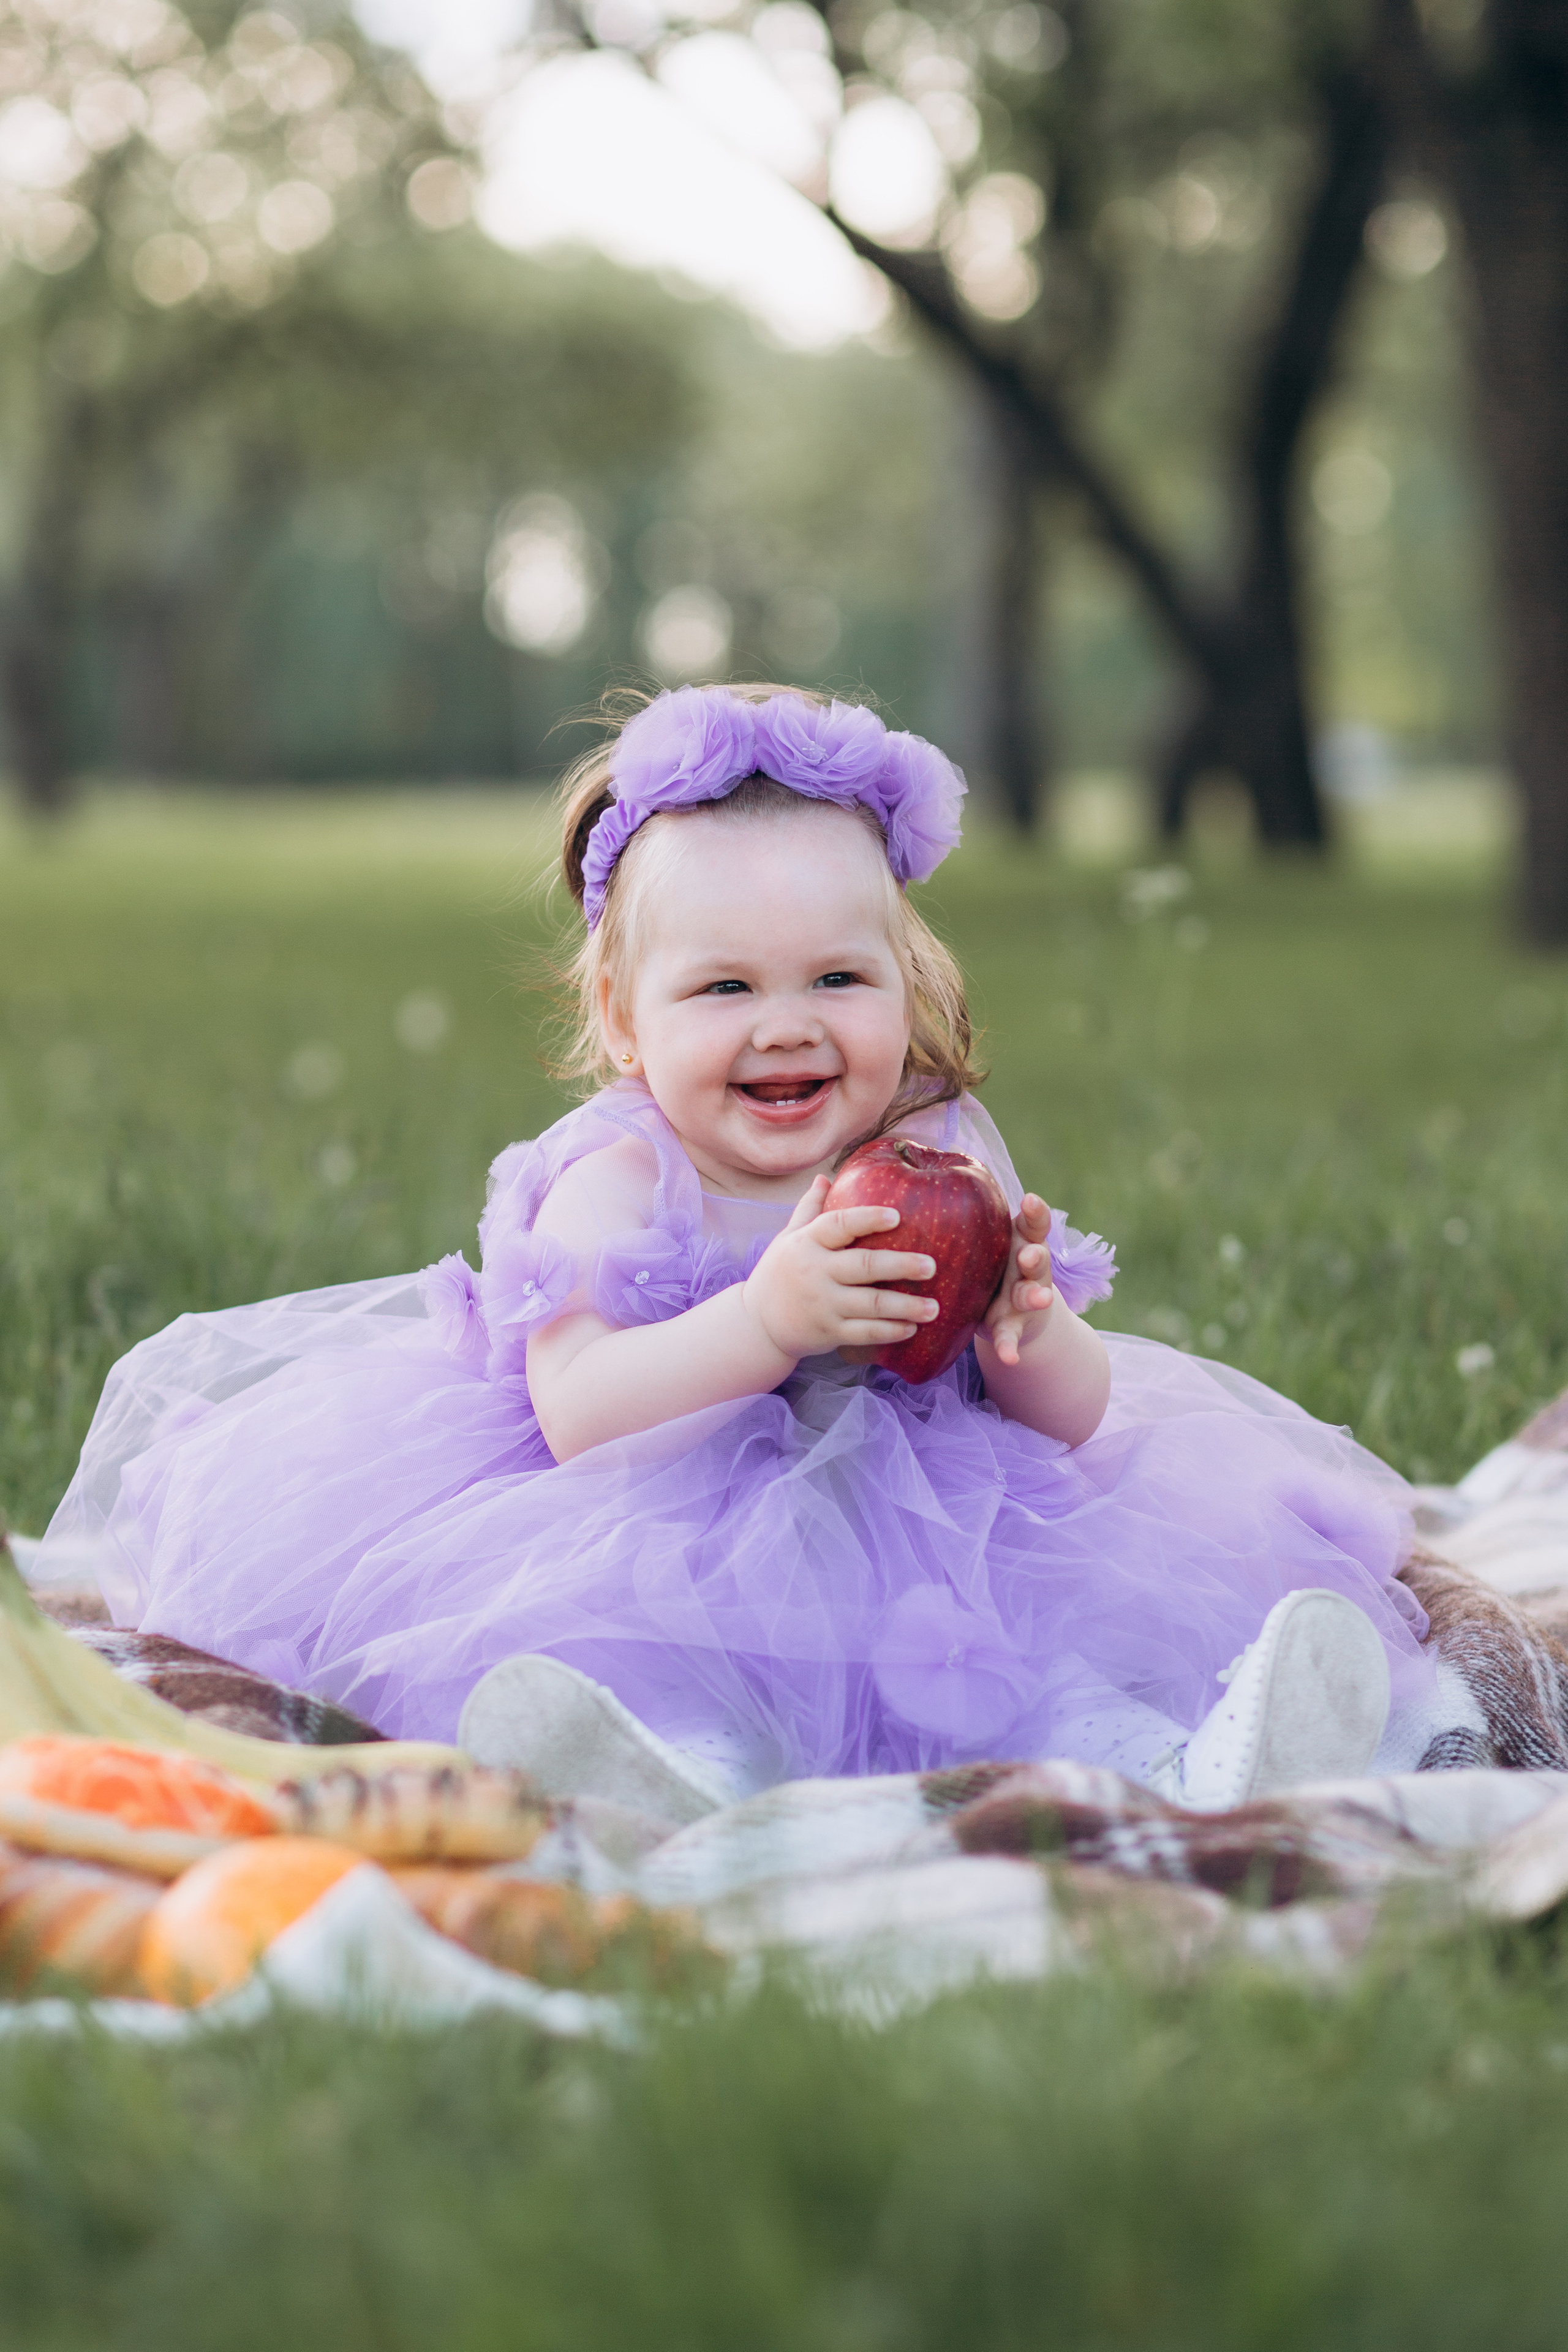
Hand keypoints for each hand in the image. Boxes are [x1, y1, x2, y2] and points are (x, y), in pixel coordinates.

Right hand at [742, 1176, 939, 1362]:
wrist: (756, 1323)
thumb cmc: (780, 1273)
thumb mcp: (788, 1238)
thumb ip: (809, 1208)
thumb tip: (825, 1176)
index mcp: (807, 1243)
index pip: (838, 1224)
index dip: (867, 1218)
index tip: (897, 1216)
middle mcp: (815, 1272)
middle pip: (864, 1265)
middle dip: (901, 1265)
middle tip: (932, 1266)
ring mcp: (822, 1304)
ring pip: (870, 1305)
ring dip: (905, 1306)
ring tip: (935, 1307)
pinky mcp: (828, 1332)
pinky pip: (864, 1333)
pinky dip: (889, 1331)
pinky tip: (912, 1328)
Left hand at [980, 1193, 1054, 1367]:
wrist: (1008, 1313)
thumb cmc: (986, 1264)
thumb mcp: (984, 1242)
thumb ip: (966, 1216)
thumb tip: (915, 1163)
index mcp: (1019, 1242)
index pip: (1032, 1224)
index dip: (1035, 1213)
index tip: (1030, 1200)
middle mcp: (1028, 1268)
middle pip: (1037, 1259)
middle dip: (1035, 1256)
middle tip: (1030, 1254)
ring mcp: (1025, 1299)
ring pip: (1033, 1295)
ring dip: (1035, 1296)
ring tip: (1038, 1299)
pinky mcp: (1015, 1327)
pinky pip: (1012, 1337)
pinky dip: (1010, 1346)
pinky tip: (1009, 1357)